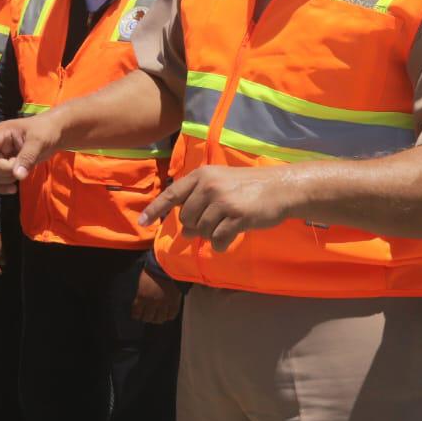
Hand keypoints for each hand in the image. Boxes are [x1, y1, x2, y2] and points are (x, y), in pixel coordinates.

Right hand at [0, 115, 61, 194]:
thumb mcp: (39, 141)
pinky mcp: (6, 165)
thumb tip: (17, 175)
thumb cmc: (46, 130)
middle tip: (20, 170)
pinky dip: (3, 186)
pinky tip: (14, 189)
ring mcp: (1, 155)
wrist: (55, 133)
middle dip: (3, 171)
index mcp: (3, 133)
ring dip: (4, 179)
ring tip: (21, 174)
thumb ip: (28, 157)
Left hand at [130, 267, 181, 323]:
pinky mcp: (174, 303)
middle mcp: (152, 303)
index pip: (137, 313)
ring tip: (157, 317)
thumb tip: (140, 302)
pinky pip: (171, 315)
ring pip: (159, 319)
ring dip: (157, 319)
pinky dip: (168, 316)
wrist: (168, 265)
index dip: (137, 315)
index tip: (137, 315)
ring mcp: (164, 304)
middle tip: (147, 316)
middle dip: (147, 318)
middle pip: (148, 318)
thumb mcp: (142, 282)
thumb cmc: (153, 270)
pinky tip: (166, 314)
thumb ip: (141, 293)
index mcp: (142, 296)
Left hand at [139, 166, 298, 251]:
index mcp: (202, 176)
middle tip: (213, 223)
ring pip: (202, 230)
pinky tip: (228, 239)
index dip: (155, 210)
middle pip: (187, 218)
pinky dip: (220, 244)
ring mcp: (222, 201)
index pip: (172, 194)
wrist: (279, 188)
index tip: (142, 223)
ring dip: (210, 234)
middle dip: (196, 226)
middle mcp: (208, 186)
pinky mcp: (237, 216)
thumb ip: (200, 200)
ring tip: (225, 227)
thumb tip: (185, 230)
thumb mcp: (220, 183)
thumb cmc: (248, 187)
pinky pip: (217, 239)